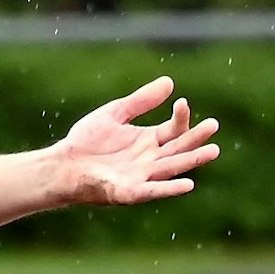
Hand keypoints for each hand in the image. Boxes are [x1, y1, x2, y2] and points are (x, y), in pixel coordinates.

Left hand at [56, 76, 220, 204]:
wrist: (61, 164)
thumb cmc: (86, 141)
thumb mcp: (115, 114)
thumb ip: (140, 101)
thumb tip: (169, 81)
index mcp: (149, 141)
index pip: (174, 129)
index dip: (180, 117)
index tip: (182, 103)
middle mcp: (150, 159)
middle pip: (179, 148)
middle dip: (196, 138)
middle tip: (213, 126)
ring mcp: (142, 176)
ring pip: (172, 168)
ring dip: (192, 161)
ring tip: (213, 151)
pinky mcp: (129, 192)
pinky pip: (153, 191)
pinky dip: (170, 188)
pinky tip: (188, 184)